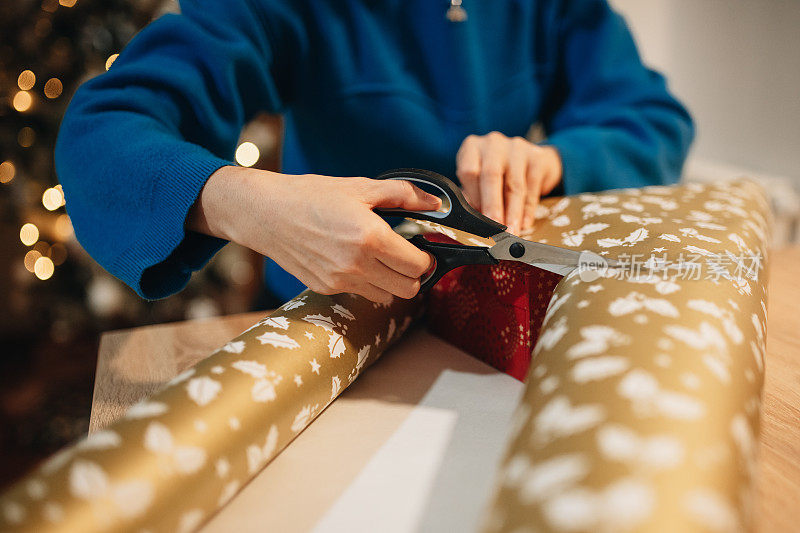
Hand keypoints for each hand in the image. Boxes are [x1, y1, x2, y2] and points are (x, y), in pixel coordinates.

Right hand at [189, 166, 439, 303]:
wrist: (265, 213)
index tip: (421, 247)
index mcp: (370, 238)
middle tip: (405, 255)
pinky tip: (355, 260)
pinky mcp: (325, 289)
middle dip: (413, 274)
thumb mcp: (360, 187)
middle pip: (408, 290)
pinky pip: (360, 294)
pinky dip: (367, 282)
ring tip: (380, 257)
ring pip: (386, 296)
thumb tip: (435, 204)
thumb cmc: (311, 195)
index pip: (418, 266)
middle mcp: (357, 265)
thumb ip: (403, 195)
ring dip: (391, 281)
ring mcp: (340, 281)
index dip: (426, 257)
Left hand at [456, 132, 561, 234]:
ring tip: (511, 232)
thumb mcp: (479, 182)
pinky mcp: (537, 157)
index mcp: (472, 147)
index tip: (478, 219)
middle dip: (493, 206)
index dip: (474, 197)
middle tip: (495, 229)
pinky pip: (532, 188)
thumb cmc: (497, 174)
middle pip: (492, 175)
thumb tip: (471, 220)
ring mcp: (517, 147)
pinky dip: (527, 210)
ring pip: (514, 185)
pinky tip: (524, 224)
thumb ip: (473, 197)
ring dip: (512, 213)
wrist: (531, 160)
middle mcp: (493, 143)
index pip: (469, 171)